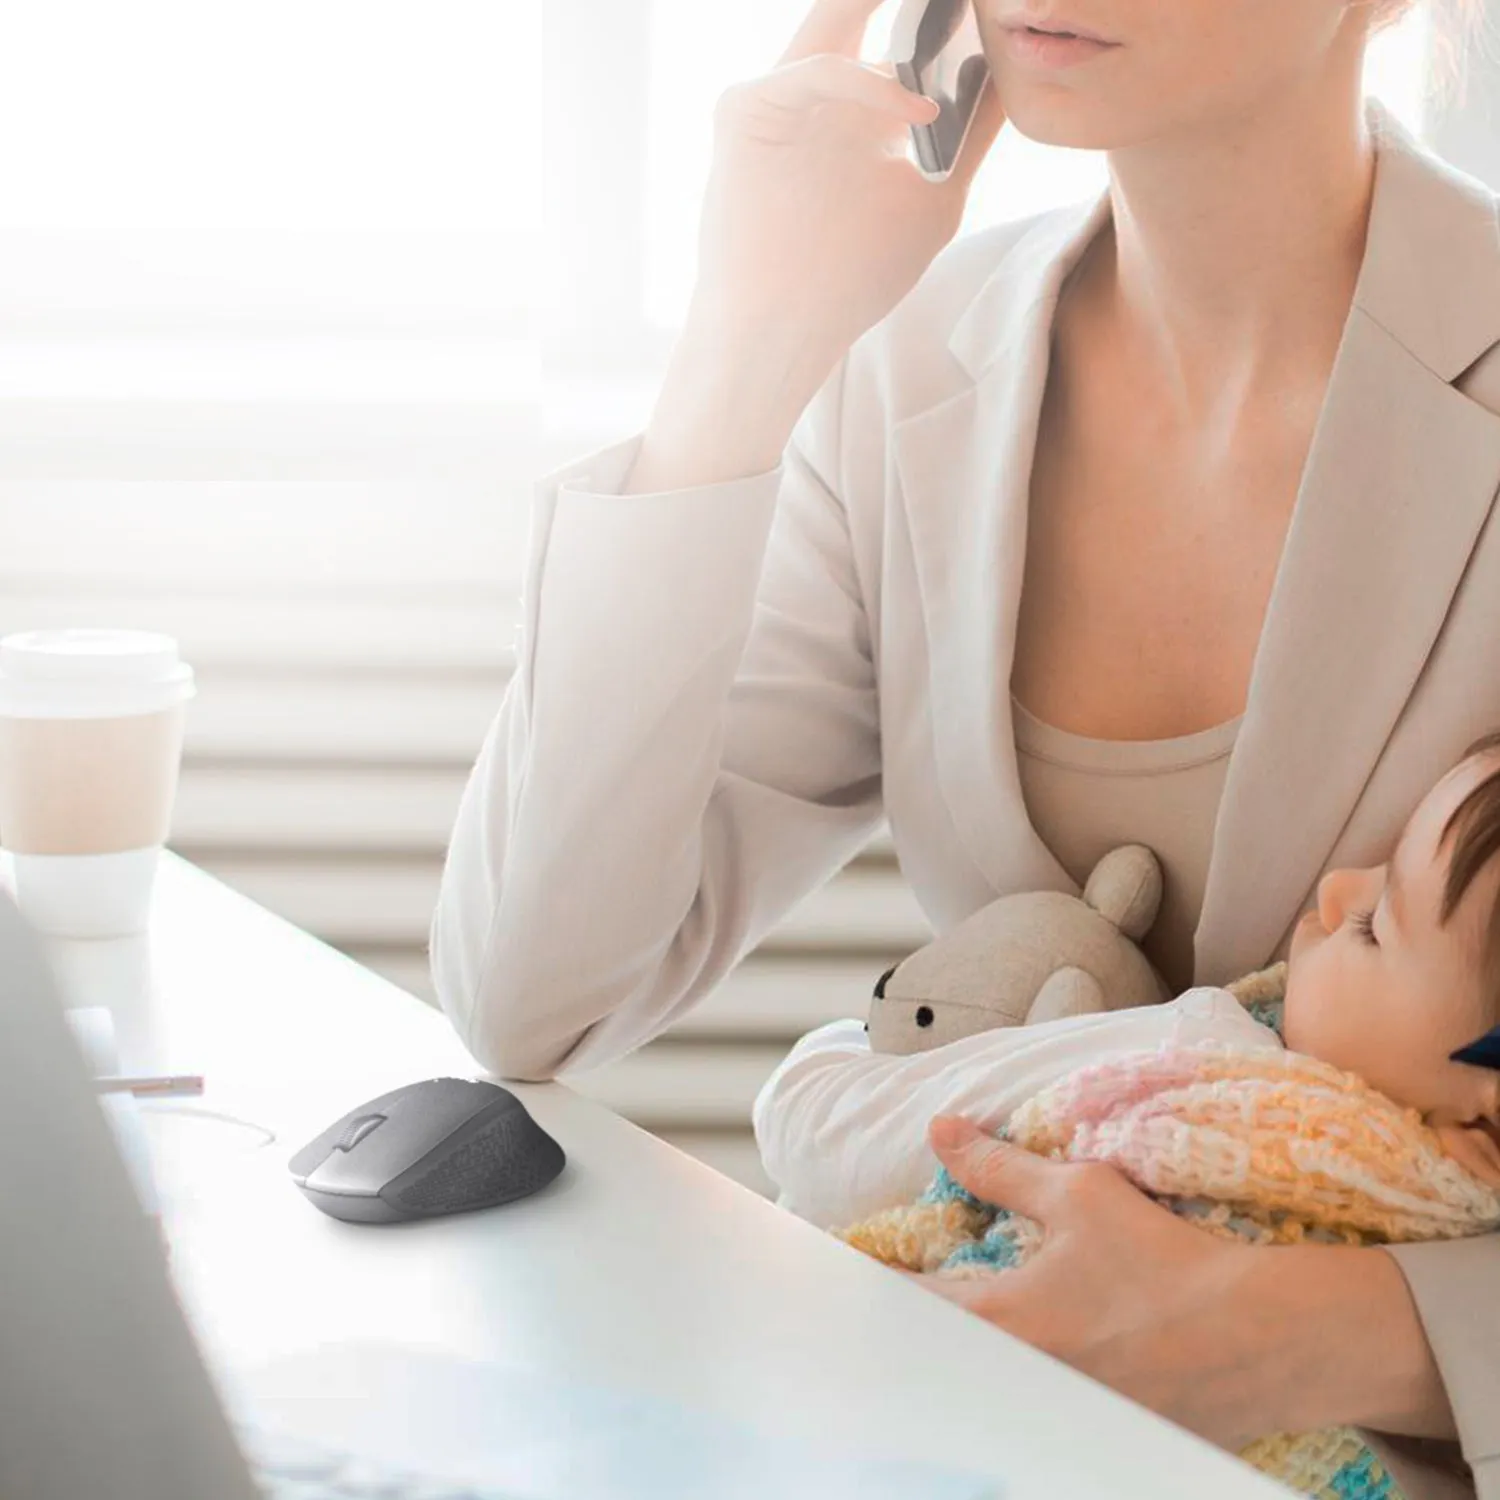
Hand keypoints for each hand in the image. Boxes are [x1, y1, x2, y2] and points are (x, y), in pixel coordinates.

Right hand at [691, 0, 1007, 382]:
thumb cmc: (853, 276)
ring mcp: (779, 96)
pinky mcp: (746, 108)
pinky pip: (816, 70)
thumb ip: (971, 135)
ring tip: (956, 6)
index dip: (940, 14)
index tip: (983, 6)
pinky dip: (868, 82)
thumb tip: (1009, 69)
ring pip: (836, 15)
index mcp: (860, 105)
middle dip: (915, 0)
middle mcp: (818, 91)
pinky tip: (920, 110)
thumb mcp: (937, 197)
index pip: (902, 29)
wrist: (784, 330)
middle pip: (860, 6)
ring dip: (897, 8)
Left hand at [902, 1117, 1282, 1448]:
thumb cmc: (1164, 1262)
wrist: (1263, 1343)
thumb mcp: (1078, 1196)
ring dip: (959, 1357)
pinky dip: (1008, 1388)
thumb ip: (998, 1168)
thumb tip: (941, 1130)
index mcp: (998, 1324)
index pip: (904, 1305)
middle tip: (892, 1301)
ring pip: (980, 1389)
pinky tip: (1025, 1362)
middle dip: (911, 1330)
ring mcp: (1054, 1417)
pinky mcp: (1096, 1436)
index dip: (867, 1283)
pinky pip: (1029, 1411)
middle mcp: (1015, 1381)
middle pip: (933, 1361)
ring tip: (953, 1327)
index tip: (841, 1270)